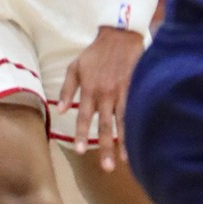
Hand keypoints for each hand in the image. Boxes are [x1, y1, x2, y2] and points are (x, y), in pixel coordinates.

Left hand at [56, 27, 141, 170]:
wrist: (119, 36)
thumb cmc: (95, 53)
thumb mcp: (74, 67)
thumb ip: (67, 90)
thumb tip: (60, 111)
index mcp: (90, 90)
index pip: (84, 117)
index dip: (81, 134)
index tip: (79, 151)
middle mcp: (106, 94)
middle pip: (105, 125)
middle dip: (105, 147)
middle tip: (106, 168)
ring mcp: (123, 92)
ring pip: (123, 122)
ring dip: (124, 142)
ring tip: (125, 161)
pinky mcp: (137, 88)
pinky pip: (137, 111)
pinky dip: (138, 126)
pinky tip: (142, 139)